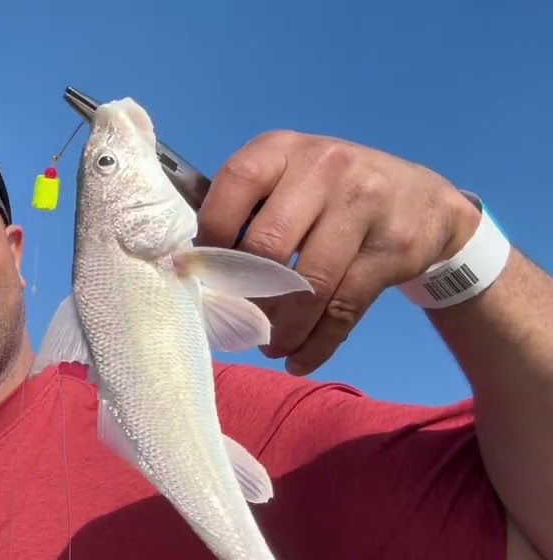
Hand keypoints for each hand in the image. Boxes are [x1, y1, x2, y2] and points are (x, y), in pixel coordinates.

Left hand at [194, 130, 482, 374]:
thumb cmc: (328, 194)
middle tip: (236, 322)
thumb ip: (242, 211)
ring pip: (308, 285)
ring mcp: (364, 205)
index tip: (203, 277)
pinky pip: (344, 308)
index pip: (233, 190)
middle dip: (245, 295)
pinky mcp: (393, 247)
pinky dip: (317, 343)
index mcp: (281, 150)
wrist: (422, 199)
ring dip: (282, 329)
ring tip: (269, 346)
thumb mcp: (286, 181)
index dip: (212, 241)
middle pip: (268, 246)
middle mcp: (324, 168)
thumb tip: (189, 270)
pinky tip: (299, 359)